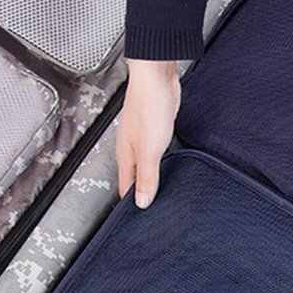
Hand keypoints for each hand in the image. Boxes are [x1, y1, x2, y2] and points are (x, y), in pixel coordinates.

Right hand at [116, 59, 180, 206]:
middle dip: (140, 191)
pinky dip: (159, 160)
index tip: (136, 217)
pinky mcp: (156, 126)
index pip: (125, 185)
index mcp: (126, 154)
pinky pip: (156, 150)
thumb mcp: (150, 149)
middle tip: (148, 207)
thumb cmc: (149, 105)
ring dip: (150, 175)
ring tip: (158, 190)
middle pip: (133, 175)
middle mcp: (132, 146)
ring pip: (144, 162)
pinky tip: (167, 162)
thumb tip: (143, 201)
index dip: (131, 201)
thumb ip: (148, 176)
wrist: (156, 76)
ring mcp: (143, 135)